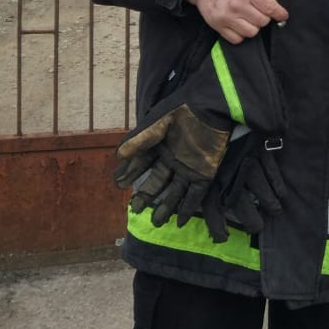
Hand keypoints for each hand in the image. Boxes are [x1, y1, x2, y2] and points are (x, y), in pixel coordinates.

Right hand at [114, 103, 231, 225]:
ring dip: (165, 207)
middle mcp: (173, 159)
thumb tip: (118, 156)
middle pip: (157, 182)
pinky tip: (179, 221)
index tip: (119, 184)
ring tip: (155, 222)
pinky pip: (195, 194)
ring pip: (175, 192)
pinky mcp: (205, 173)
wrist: (211, 106)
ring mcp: (189, 168)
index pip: (142, 164)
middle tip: (135, 209)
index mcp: (160, 146)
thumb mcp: (157, 123)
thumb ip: (139, 140)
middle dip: (146, 195)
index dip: (130, 174)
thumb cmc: (182, 111)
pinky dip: (187, 208)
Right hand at [184, 0, 289, 43]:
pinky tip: (239, 22)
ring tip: (249, 15)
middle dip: (265, 16)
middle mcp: (235, 3)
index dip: (280, 13)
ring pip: (251, 32)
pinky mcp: (217, 25)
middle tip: (259, 9)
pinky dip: (241, 34)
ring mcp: (225, 16)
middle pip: (263, 21)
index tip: (282, 15)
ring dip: (254, 26)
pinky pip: (237, 39)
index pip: (270, 7)